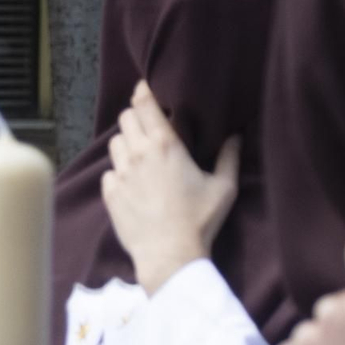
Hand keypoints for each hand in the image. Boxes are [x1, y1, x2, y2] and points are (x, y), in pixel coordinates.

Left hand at [100, 80, 240, 294]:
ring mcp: (121, 173)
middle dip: (135, 117)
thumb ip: (229, 157)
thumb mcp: (223, 188)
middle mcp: (138, 153)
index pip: (145, 104)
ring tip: (140, 156)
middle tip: (148, 127)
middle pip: (126, 118)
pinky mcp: (110, 193)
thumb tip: (236, 136)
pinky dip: (118, 173)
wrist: (170, 255)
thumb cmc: (200, 220)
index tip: (145, 89)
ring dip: (126, 143)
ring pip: (114, 143)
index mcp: (165, 145)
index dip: (143, 92)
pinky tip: (132, 184)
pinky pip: (109, 172)